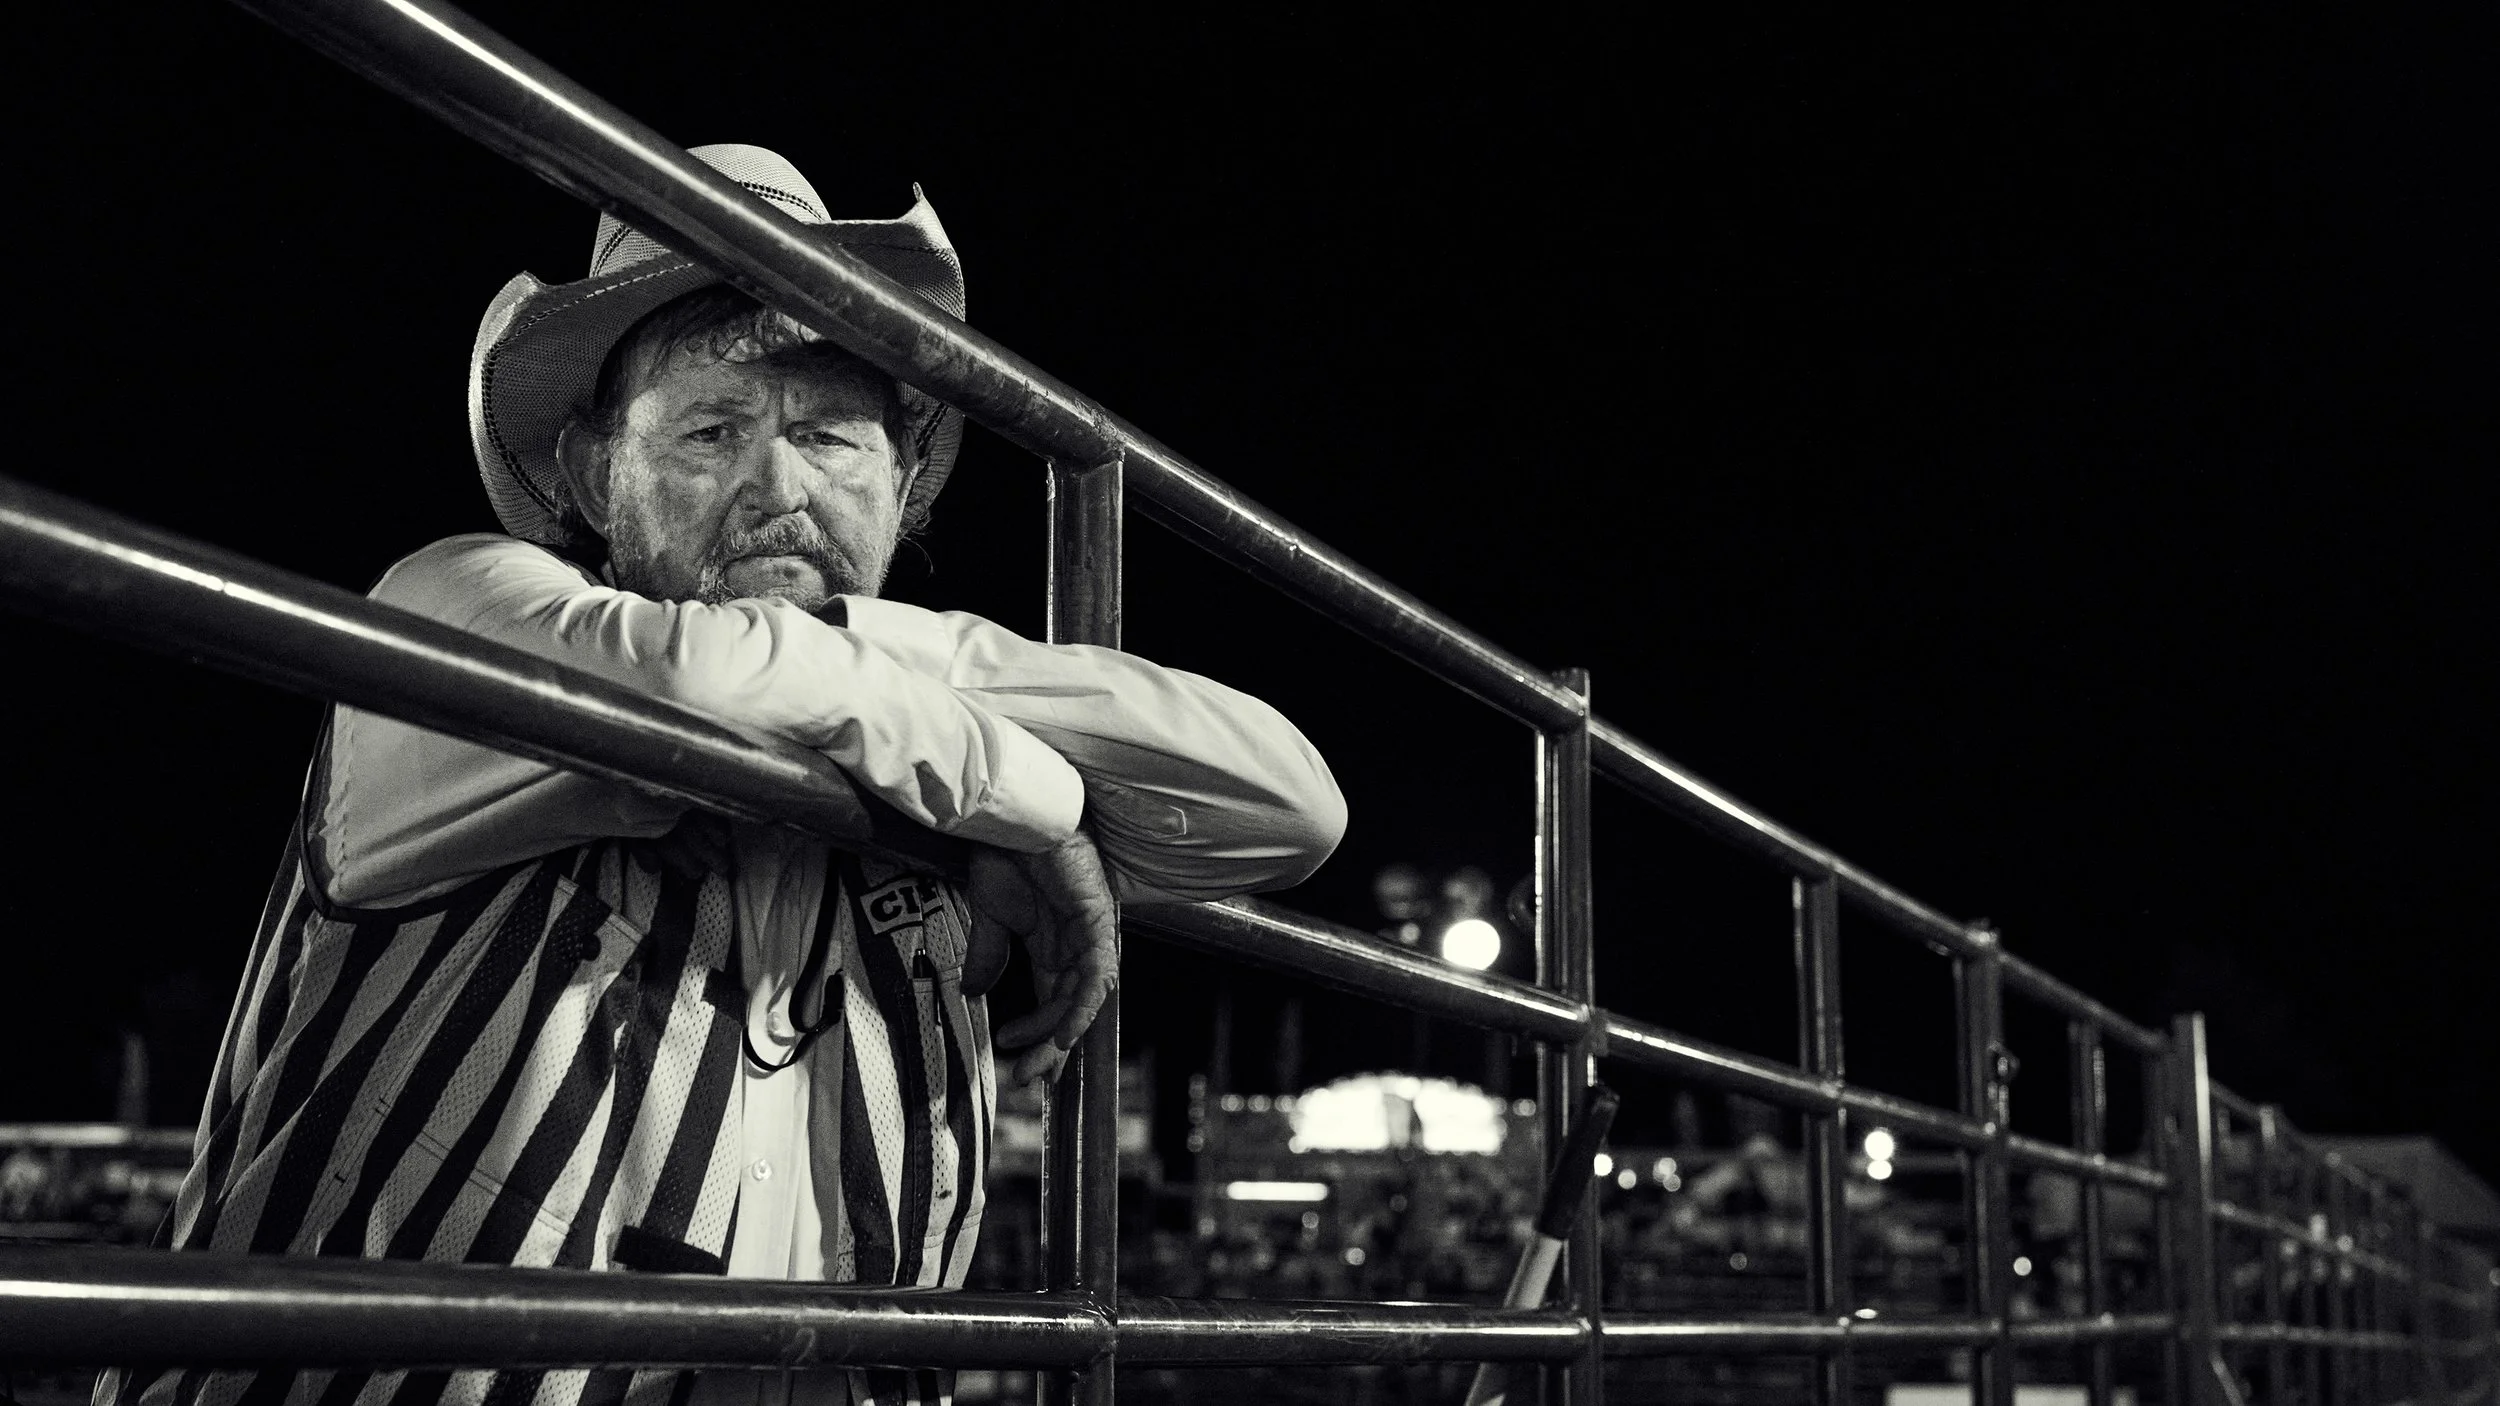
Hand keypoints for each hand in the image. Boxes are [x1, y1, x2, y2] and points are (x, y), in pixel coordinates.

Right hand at [964, 829, 1118, 1085]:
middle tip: (1026, 1080)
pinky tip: (1061, 1034)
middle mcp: (1075, 945)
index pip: (1053, 1001)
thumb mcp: (988, 914)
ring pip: (1083, 1001)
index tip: (1014, 1064)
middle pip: (1071, 1009)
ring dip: (1059, 1036)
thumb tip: (972, 992)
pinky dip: (1079, 1009)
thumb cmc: (1004, 852)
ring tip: (1033, 1062)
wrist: (1010, 816)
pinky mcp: (1096, 923)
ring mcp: (1088, 935)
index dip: (1038, 1036)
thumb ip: (987, 954)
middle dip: (1050, 1048)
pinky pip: (1096, 977)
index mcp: (1052, 944)